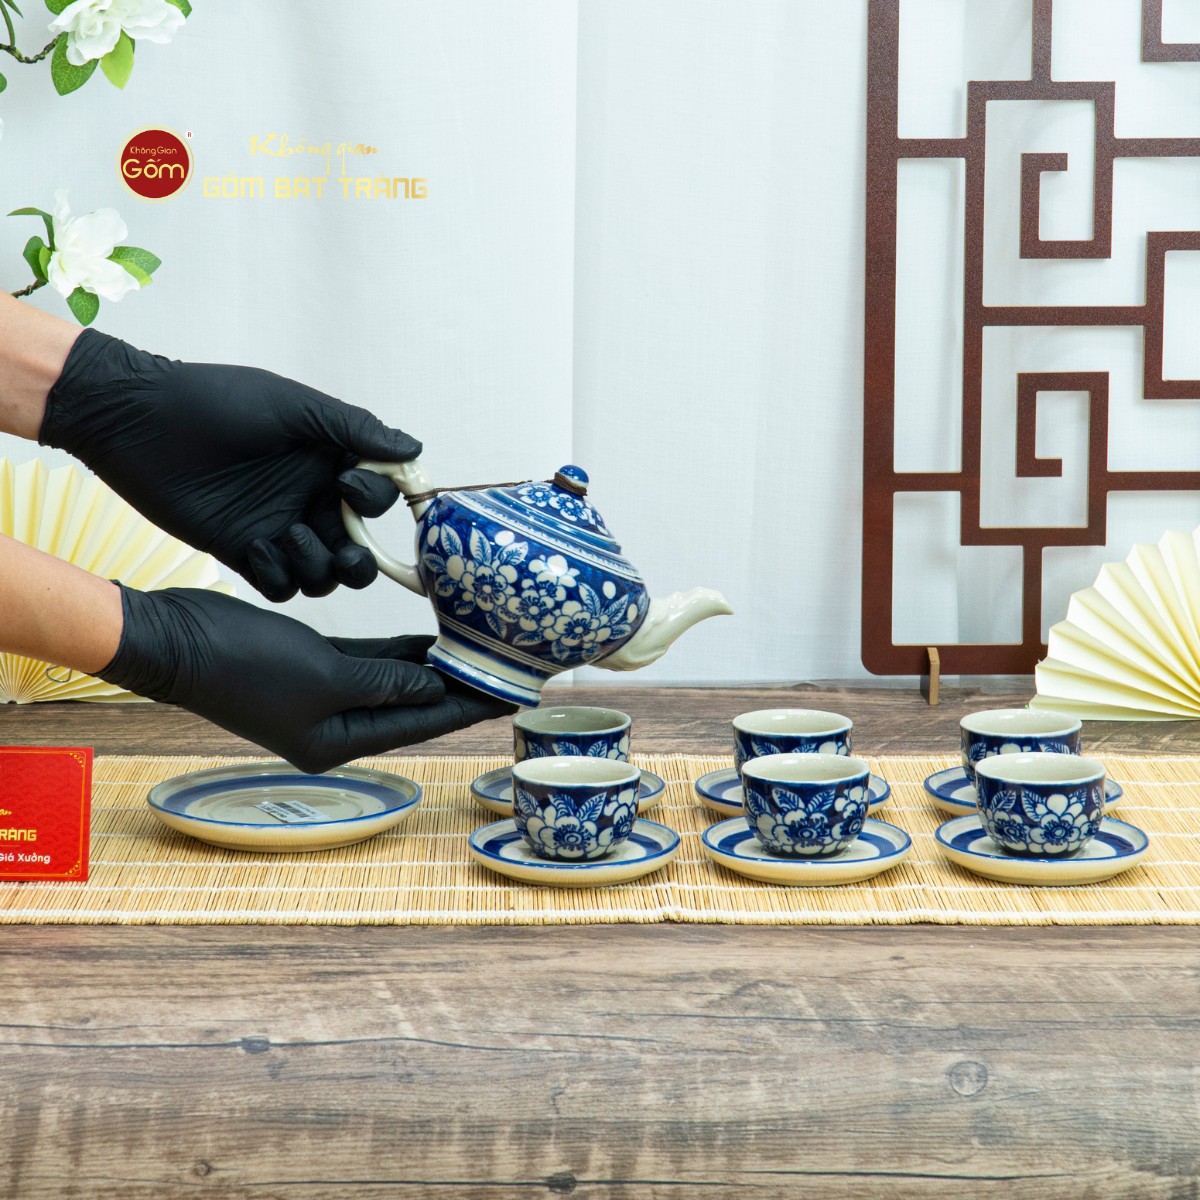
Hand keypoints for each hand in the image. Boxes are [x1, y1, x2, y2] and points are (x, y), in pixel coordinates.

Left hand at [40, 328, 412, 600]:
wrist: (138, 421)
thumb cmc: (215, 401)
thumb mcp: (293, 407)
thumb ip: (353, 429)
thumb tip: (415, 449)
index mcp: (328, 461)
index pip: (376, 496)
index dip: (373, 499)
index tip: (344, 484)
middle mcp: (310, 498)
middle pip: (358, 548)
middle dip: (360, 559)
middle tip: (344, 551)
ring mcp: (278, 528)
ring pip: (324, 574)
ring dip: (318, 567)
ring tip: (288, 538)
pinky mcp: (244, 552)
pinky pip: (282, 585)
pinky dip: (280, 575)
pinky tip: (256, 547)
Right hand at [98, 586, 515, 772]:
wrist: (177, 638)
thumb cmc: (244, 663)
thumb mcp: (325, 675)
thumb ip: (385, 682)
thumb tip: (434, 685)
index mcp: (337, 743)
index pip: (420, 725)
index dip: (466, 709)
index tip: (510, 696)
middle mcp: (334, 725)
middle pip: (412, 707)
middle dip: (458, 690)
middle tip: (506, 672)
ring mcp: (322, 695)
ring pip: (392, 682)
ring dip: (431, 669)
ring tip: (479, 653)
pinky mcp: (312, 665)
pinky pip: (369, 661)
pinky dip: (398, 653)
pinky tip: (430, 641)